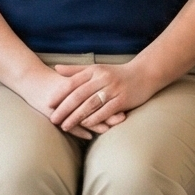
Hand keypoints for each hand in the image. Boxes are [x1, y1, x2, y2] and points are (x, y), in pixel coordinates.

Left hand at [29, 60, 150, 135]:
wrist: (145, 74)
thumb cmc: (117, 73)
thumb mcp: (97, 68)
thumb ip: (76, 70)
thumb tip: (56, 68)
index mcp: (94, 71)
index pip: (73, 82)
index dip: (60, 93)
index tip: (48, 103)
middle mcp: (102, 79)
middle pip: (79, 95)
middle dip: (64, 108)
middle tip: (53, 119)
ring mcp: (113, 89)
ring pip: (90, 104)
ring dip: (76, 116)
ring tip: (65, 126)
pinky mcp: (122, 99)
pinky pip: (106, 111)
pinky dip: (94, 118)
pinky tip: (85, 126)